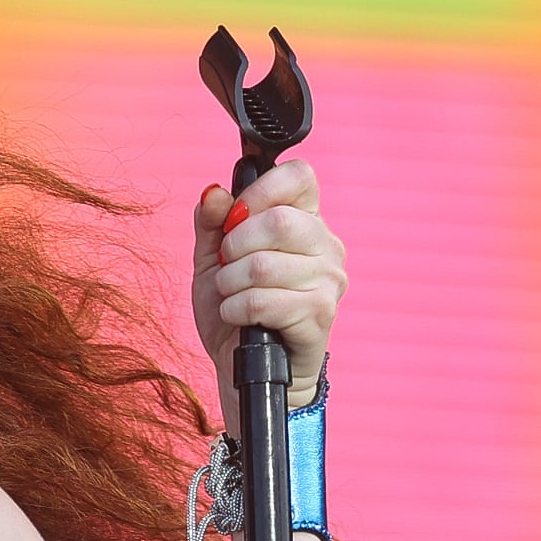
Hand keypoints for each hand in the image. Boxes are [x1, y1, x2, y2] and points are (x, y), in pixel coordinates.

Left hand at [191, 159, 345, 413]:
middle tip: (226, 268)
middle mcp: (325, 245)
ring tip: (231, 296)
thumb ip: (212, 223)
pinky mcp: (320, 313)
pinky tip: (239, 317)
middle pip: (278, 220)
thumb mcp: (212, 261)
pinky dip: (237, 309)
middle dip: (234, 246)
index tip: (233, 217)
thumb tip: (214, 193)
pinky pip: (264, 300)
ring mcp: (329, 279)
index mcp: (304, 221)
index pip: (299, 176)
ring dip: (231, 284)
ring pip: (264, 264)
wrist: (241, 365)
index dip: (259, 190)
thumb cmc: (233, 309)